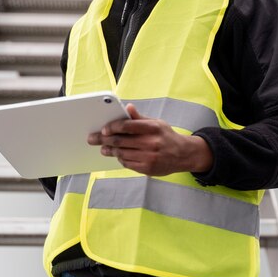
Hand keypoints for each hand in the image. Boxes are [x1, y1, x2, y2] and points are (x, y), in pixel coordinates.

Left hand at [87, 103, 212, 175]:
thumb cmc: (167, 136)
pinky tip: (117, 155)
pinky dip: (120, 158)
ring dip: (110, 150)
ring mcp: (149, 157)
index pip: (127, 126)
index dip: (113, 127)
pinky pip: (128, 163)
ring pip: (122, 153)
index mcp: (152, 128)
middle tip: (94, 139)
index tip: (104, 129)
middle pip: (121, 141)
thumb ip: (139, 117)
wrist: (183, 154)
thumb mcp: (156, 123)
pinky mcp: (147, 168)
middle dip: (104, 140)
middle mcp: (151, 143)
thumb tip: (127, 107)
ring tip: (103, 148)